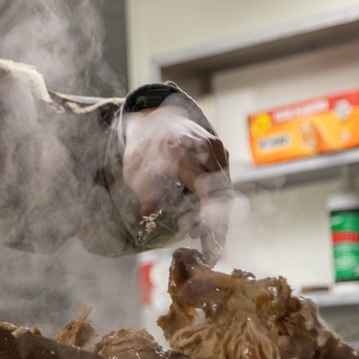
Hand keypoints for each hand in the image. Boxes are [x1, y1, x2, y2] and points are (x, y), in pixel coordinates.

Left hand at [122, 105, 232, 250]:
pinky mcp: (221, 149)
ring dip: (215, 212)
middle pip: (222, 195)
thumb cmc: (143, 146)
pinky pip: (224, 179)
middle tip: (202, 243)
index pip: (208, 192)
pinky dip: (215, 198)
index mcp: (181, 154)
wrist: (155, 116)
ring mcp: (215, 147)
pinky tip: (200, 211)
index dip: (210, 220)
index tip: (206, 241)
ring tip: (194, 227)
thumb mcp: (134, 169)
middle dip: (214, 223)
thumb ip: (144, 192)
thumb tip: (147, 216)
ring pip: (225, 189)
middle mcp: (204, 149)